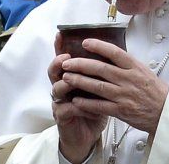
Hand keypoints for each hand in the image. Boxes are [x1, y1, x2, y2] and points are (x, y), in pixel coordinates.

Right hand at [49, 34, 105, 163]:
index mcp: (73, 76)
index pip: (65, 58)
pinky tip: (86, 108)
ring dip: (66, 84)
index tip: (61, 34)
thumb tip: (113, 50)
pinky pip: (66, 109)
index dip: (61, 47)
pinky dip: (78, 107)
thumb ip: (101, 71)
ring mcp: (60, 102)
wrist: (90, 134)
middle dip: (59, 63)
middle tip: (66, 59)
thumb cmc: (96, 107)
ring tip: (72, 81)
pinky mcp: (62, 117)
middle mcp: (63, 87)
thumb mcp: (101, 87)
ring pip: (57, 89)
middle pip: (55, 71)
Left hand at [59, 38, 168, 136]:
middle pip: (101, 68)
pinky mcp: (121, 110)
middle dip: (81, 65)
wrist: (165, 111)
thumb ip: (127, 64)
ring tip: (66, 78)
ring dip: (79, 81)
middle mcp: (129, 79)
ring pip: (97, 86)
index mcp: (135, 67)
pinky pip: (100, 106)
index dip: (99, 46)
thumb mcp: (144, 71)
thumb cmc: (154, 91)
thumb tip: (110, 54)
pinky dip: (86, 103)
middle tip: (67, 63)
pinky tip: (76, 100)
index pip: (115, 52)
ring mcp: (124, 95)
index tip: (85, 42)